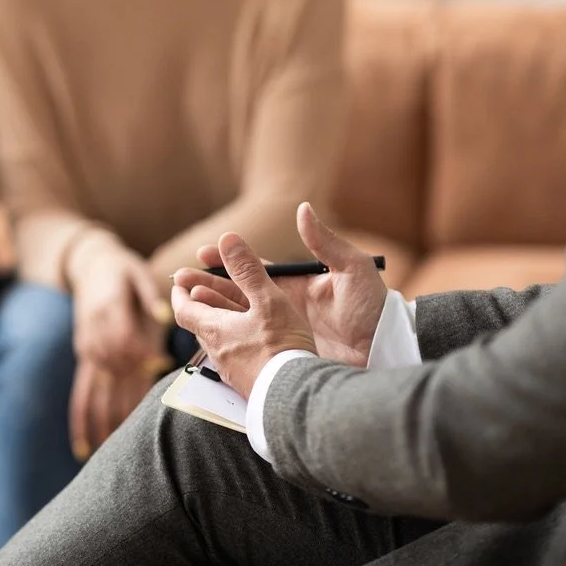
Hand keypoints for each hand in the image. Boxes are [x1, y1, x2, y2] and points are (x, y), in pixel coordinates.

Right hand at [68, 245, 172, 458]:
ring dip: (102, 422)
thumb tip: (165, 314)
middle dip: (127, 401)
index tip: (160, 365)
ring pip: (96, 391)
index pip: (127, 339)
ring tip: (108, 454)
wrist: (90, 265)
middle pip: (113, 371)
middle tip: (145, 432)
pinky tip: (83, 446)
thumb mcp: (137, 273)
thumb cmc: (122, 270)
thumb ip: (149, 296)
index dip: (143, 354)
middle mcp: (96, 337)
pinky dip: (80, 421)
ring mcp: (88, 352)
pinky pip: (81, 394)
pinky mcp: (85, 359)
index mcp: (110, 312)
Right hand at [71, 246, 171, 373]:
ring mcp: (85, 326)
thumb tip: (165, 317)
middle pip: (113, 352)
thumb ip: (151, 295)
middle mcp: (95, 317)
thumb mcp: (139, 273)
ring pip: (100, 359)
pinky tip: (114, 375)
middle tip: (154, 367)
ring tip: (139, 372)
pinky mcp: (81, 332)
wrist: (90, 262)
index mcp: (112, 302)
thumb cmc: (121, 267)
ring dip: (119, 370)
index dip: (143, 352)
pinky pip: (88, 357)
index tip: (161, 360)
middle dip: (135, 365)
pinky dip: (101, 369)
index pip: (126, 336)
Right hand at [172, 203, 386, 367]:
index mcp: (296, 284)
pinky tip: (207, 342)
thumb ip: (326, 243)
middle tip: (179, 281)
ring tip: (182, 308)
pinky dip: (226, 343)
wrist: (386, 355)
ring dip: (209, 312)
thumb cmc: (374, 311)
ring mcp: (281, 333)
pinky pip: (248, 348)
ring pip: (236, 320)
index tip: (202, 253)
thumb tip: (301, 209)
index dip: (226, 260)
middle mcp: (283, 307)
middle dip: (207, 286)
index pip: (252, 269)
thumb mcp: (353, 272)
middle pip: (236, 294)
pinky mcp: (283, 355)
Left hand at [172, 232, 315, 397]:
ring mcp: (232, 370)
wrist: (297, 398)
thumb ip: (247, 269)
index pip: (183, 309)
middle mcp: (217, 351)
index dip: (180, 291)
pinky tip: (251, 341)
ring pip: (218, 340)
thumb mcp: (267, 300)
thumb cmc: (282, 347)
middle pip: (200, 324)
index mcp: (214, 329)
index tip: (181, 279)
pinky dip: (236, 340)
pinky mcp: (247, 383)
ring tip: (226, 311)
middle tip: (200, 289)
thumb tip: (227, 238)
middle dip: (200, 303)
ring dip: (219, 322)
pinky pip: (235, 356)